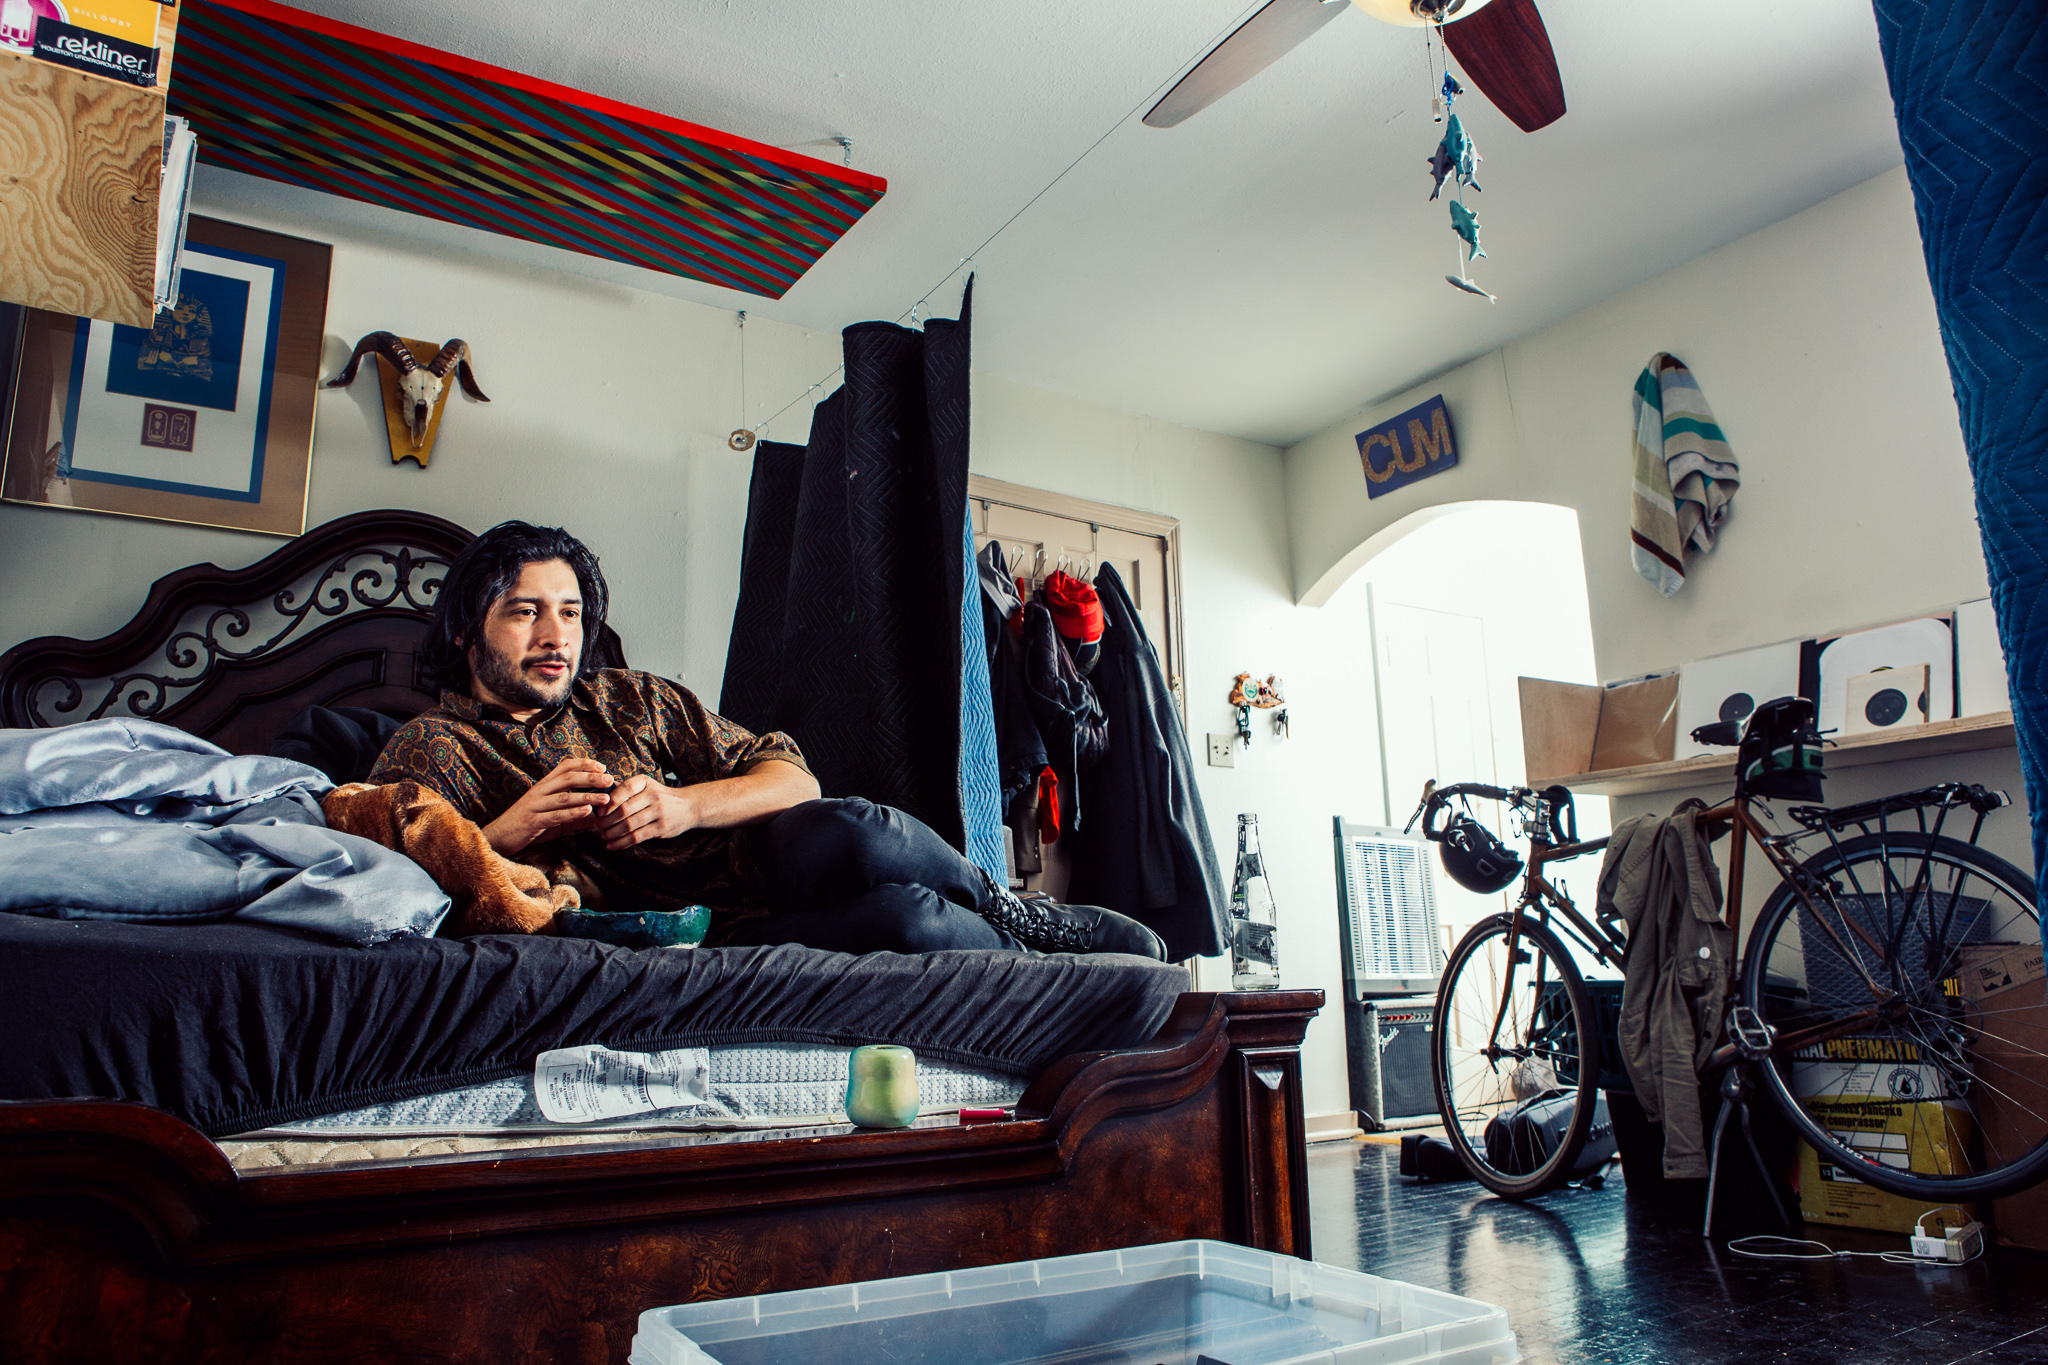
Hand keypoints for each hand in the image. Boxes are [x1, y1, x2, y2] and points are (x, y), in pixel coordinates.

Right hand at [481, 757, 613, 855]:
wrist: (498, 838)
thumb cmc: (528, 825)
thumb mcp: (552, 816)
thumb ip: (573, 814)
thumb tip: (598, 815)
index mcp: (543, 786)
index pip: (564, 766)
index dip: (584, 764)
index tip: (602, 767)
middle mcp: (539, 792)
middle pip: (567, 778)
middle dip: (590, 777)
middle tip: (610, 779)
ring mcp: (534, 806)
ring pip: (564, 797)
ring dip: (587, 796)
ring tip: (605, 798)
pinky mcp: (532, 822)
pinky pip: (555, 816)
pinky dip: (572, 813)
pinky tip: (587, 812)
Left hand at [595, 773, 695, 849]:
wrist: (689, 806)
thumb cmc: (661, 796)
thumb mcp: (647, 786)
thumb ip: (627, 790)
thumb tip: (601, 800)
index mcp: (646, 783)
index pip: (625, 788)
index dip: (610, 801)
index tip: (599, 811)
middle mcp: (653, 796)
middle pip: (624, 810)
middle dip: (607, 821)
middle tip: (597, 827)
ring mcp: (658, 812)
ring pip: (629, 825)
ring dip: (612, 833)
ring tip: (603, 836)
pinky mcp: (661, 828)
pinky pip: (637, 837)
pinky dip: (622, 843)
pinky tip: (612, 845)